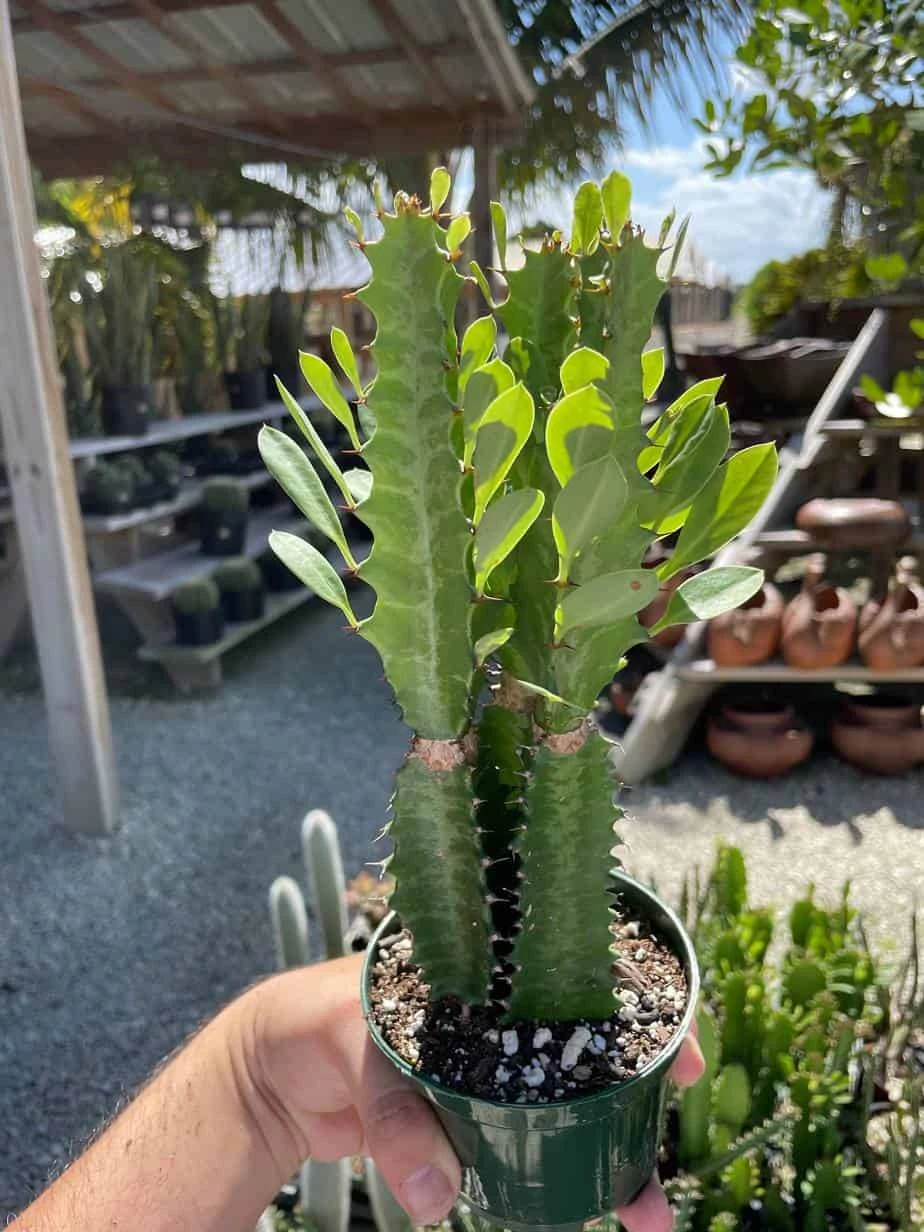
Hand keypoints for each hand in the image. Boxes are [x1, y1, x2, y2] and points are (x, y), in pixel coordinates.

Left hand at [245, 955, 704, 1230]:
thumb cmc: (321, 1019)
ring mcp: (494, 1068)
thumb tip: (437, 1191)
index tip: (679, 1052)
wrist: (279, 1066)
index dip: (640, 1009)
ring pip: (572, 1105)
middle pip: (593, 1050)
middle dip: (642, 1101)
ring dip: (614, 1155)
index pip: (581, 974)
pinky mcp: (474, 1116)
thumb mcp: (353, 1045)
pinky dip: (564, 1175)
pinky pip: (533, 1143)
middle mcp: (503, 1013)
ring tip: (645, 1211)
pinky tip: (596, 1207)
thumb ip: (395, 1112)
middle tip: (671, 1153)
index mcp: (486, 968)